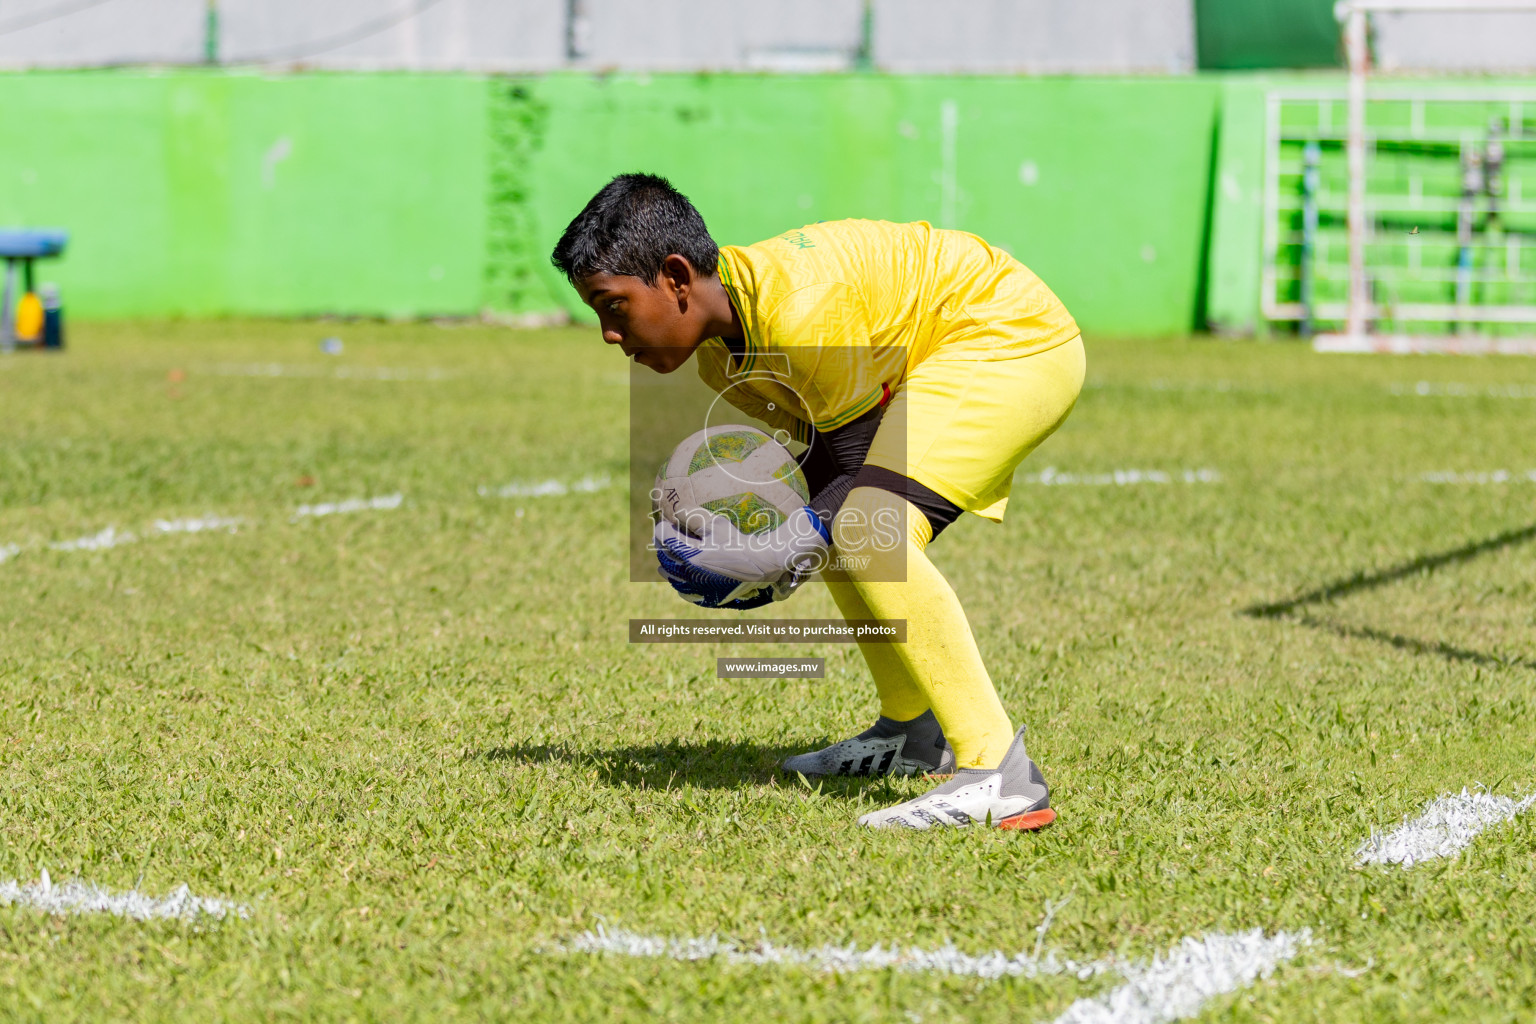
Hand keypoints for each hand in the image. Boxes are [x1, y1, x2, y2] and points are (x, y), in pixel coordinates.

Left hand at [653, 507, 829, 609]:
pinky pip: (684, 592)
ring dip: (666, 565)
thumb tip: (676, 510)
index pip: (663, 538)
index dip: (662, 528)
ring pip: (670, 576)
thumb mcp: (717, 524)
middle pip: (663, 557)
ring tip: (668, 557)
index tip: (665, 523)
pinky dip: (678, 583)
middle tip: (665, 537)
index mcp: (689, 554)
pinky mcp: (705, 596)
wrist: (760, 564)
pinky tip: (680, 578)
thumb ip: (694, 516)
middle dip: (661, 546)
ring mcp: (696, 587)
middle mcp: (689, 573)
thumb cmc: (739, 540)